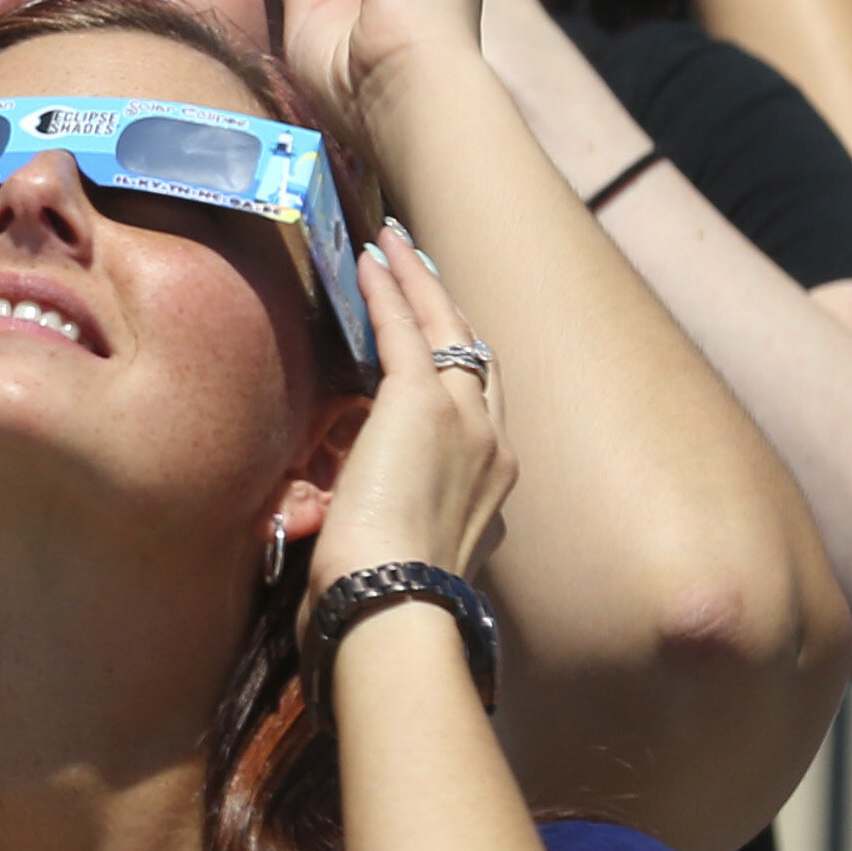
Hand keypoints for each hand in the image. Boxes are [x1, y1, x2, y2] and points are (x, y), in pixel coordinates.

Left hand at [312, 229, 513, 591]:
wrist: (394, 607)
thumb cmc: (384, 602)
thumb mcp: (406, 558)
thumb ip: (398, 529)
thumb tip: (357, 530)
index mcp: (491, 488)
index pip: (481, 409)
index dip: (460, 366)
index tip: (441, 338)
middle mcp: (493, 447)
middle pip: (477, 356)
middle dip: (449, 309)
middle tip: (422, 268)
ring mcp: (466, 421)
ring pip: (447, 330)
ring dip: (419, 282)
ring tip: (395, 243)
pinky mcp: (421, 405)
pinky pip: (404, 329)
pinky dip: (388, 291)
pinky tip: (370, 259)